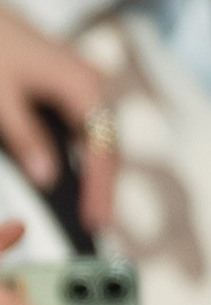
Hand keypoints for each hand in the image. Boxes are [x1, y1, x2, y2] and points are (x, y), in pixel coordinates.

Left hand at [0, 3, 114, 229]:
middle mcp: (92, 83)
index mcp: (84, 87)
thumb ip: (27, 139)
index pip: (102, 149)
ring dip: (93, 169)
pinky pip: (82, 124)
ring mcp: (82, 81)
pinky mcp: (66, 82)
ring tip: (88, 204)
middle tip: (96, 223)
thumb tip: (48, 179)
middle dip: (102, 185)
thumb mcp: (1, 99)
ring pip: (96, 135)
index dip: (100, 189)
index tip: (95, 222)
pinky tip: (70, 171)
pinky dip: (80, 151)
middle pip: (106, 144)